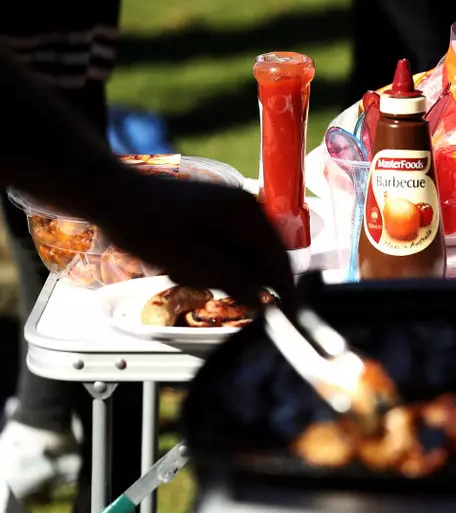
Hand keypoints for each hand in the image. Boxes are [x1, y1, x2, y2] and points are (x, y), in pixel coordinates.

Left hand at [94, 173, 295, 309]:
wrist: (111, 195)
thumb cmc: (147, 224)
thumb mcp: (190, 261)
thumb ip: (232, 281)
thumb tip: (264, 302)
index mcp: (247, 214)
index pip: (280, 259)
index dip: (285, 290)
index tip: (287, 316)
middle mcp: (246, 209)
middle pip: (262, 260)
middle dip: (239, 280)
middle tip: (204, 287)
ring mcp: (232, 212)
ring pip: (243, 258)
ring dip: (219, 275)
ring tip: (181, 270)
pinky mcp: (217, 218)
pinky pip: (227, 251)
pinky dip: (210, 265)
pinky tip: (180, 265)